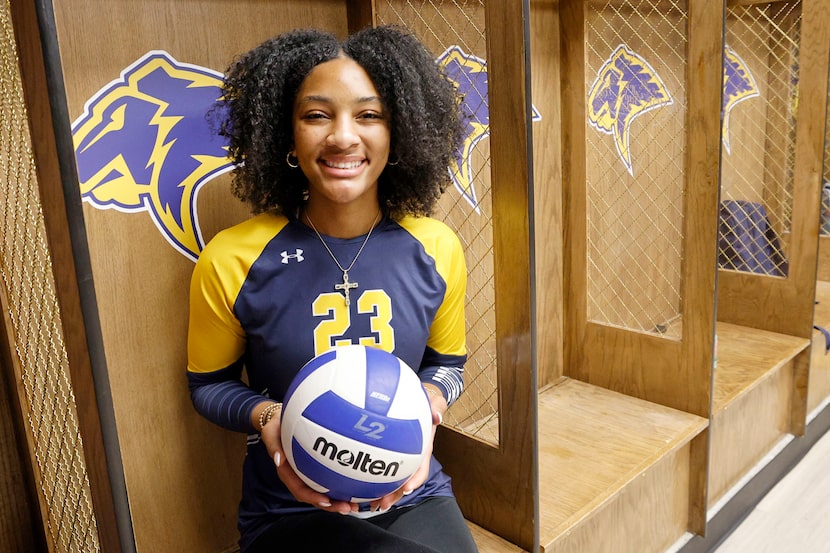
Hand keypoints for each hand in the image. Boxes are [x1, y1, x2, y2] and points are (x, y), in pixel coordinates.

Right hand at [260, 416, 356, 514]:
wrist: (282, 419)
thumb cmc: (277, 426)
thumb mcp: (270, 432)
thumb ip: (273, 445)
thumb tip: (279, 460)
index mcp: (287, 472)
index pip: (300, 490)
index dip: (313, 497)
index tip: (326, 501)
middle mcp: (299, 477)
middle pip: (315, 496)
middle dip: (331, 505)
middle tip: (347, 508)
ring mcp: (308, 474)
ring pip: (324, 492)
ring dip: (338, 501)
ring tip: (355, 505)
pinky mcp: (317, 468)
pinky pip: (329, 480)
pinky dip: (341, 487)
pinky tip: (356, 487)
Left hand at [367, 385, 445, 511]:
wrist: (422, 402)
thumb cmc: (427, 404)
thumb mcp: (436, 403)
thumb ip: (436, 408)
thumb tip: (437, 416)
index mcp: (423, 450)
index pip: (421, 469)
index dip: (414, 480)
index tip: (407, 488)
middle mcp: (411, 458)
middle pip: (404, 482)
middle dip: (394, 495)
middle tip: (381, 503)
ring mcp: (399, 458)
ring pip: (391, 481)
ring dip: (381, 494)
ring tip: (367, 504)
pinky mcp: (387, 453)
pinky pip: (379, 468)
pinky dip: (369, 477)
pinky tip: (355, 484)